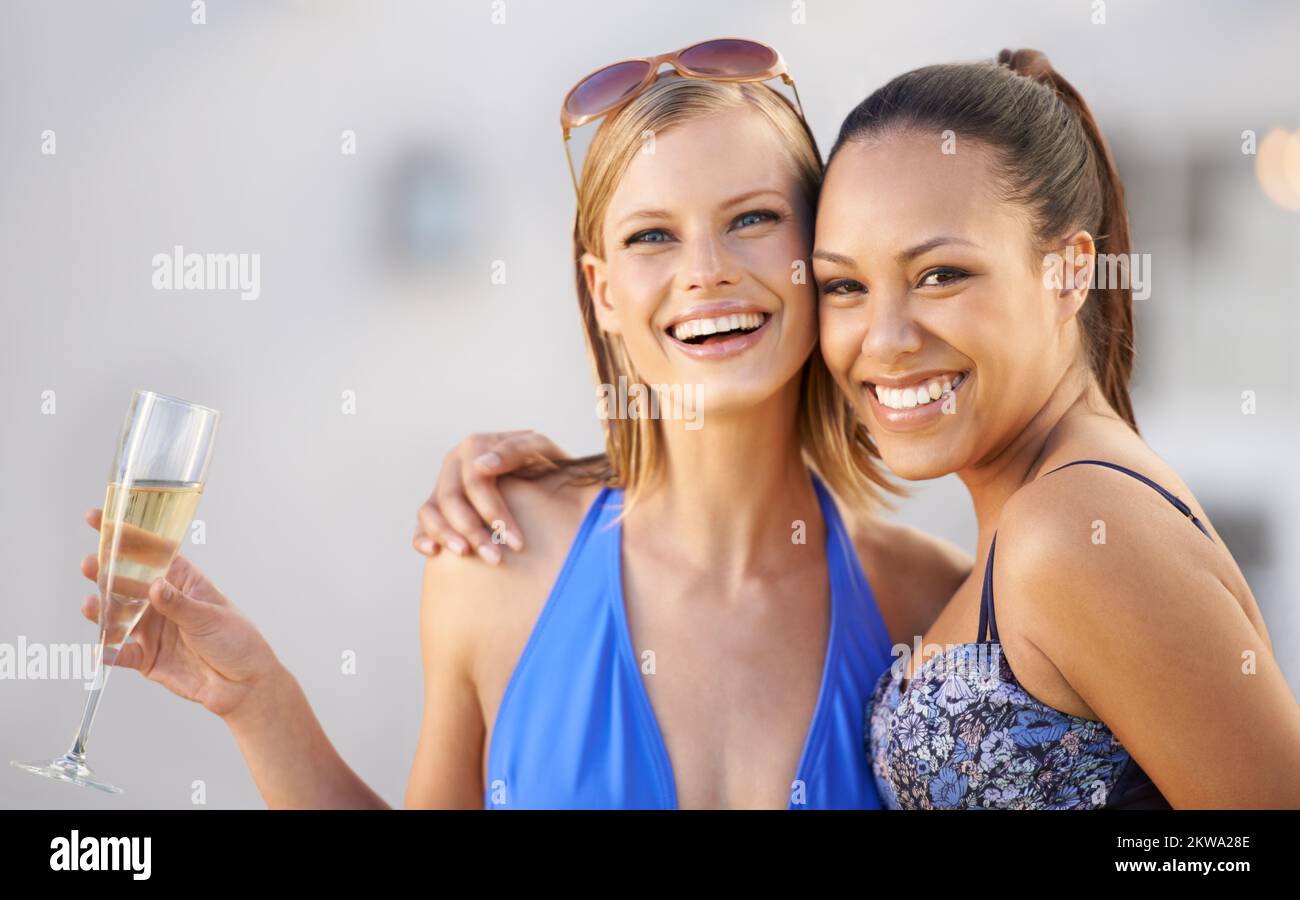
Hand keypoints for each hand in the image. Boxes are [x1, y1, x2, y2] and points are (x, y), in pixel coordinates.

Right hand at [81, 508, 281, 719]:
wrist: (243, 685)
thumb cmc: (237, 641)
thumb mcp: (210, 617)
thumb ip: (179, 604)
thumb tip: (155, 587)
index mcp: (181, 581)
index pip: (149, 552)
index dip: (124, 535)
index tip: (98, 519)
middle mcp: (161, 602)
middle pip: (125, 582)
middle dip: (105, 572)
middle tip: (90, 564)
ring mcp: (151, 629)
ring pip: (117, 616)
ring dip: (102, 610)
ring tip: (92, 605)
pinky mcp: (146, 657)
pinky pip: (120, 653)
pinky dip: (109, 652)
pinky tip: (101, 650)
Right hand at [411, 430, 568, 562]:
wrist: (550, 480)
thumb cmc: (549, 465)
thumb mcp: (542, 451)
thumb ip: (518, 450)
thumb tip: (482, 466)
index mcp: (478, 445)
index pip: (477, 481)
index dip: (494, 512)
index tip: (518, 543)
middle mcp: (456, 462)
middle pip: (452, 499)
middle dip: (473, 531)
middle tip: (496, 559)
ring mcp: (443, 484)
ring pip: (431, 511)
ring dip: (447, 536)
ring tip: (467, 556)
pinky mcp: (438, 507)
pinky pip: (421, 523)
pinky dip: (422, 537)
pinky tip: (435, 552)